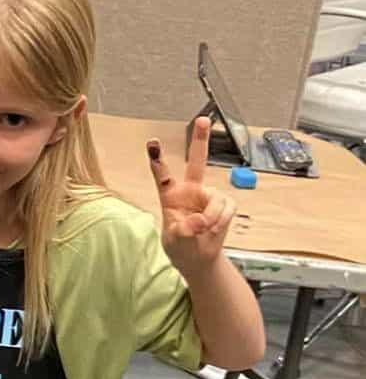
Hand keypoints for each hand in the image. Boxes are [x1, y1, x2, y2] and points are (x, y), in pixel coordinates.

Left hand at [147, 117, 237, 275]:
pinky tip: (214, 228)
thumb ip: (183, 230)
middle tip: (203, 119)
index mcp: (170, 196)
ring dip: (211, 218)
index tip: (152, 142)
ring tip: (203, 230)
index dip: (157, 159)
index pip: (162, 175)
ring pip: (216, 199)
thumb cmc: (181, 247)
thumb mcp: (174, 241)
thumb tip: (197, 220)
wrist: (199, 259)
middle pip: (197, 162)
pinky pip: (227, 209)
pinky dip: (220, 221)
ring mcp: (209, 197)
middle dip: (200, 140)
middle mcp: (190, 191)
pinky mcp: (225, 205)